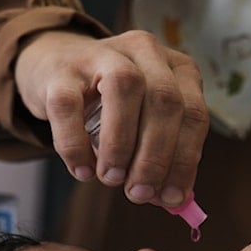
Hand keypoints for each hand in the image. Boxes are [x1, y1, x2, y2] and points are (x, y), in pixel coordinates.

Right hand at [14, 30, 209, 206]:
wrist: (55, 69)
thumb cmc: (110, 105)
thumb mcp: (144, 124)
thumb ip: (163, 156)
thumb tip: (172, 199)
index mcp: (177, 67)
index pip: (194, 113)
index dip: (186, 160)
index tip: (173, 197)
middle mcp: (146, 51)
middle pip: (165, 101)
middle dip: (156, 157)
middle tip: (140, 194)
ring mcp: (102, 53)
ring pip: (124, 89)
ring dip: (121, 145)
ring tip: (112, 179)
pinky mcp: (61, 69)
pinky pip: (69, 106)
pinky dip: (76, 145)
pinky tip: (83, 171)